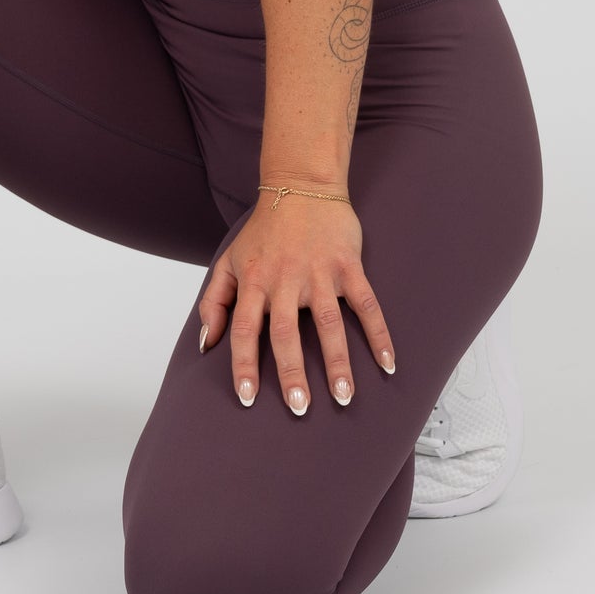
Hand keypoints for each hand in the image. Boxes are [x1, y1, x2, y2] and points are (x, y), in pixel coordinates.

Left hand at [196, 181, 396, 414]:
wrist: (301, 185)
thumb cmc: (263, 230)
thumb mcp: (229, 260)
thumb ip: (215, 302)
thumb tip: (206, 344)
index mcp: (254, 280)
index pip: (245, 329)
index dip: (244, 365)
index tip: (248, 398)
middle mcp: (285, 279)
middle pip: (286, 332)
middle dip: (292, 373)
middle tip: (300, 409)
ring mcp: (319, 272)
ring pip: (328, 323)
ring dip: (337, 362)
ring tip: (344, 398)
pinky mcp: (348, 265)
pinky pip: (366, 304)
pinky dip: (379, 334)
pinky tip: (388, 364)